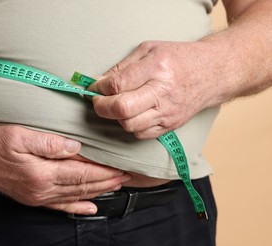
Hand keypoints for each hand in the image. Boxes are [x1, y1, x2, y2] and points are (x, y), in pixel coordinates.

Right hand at [0, 125, 128, 214]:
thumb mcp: (20, 135)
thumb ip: (50, 142)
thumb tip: (76, 147)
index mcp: (42, 173)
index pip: (81, 173)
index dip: (103, 171)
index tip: (120, 167)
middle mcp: (42, 189)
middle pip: (82, 187)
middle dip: (107, 182)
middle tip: (126, 176)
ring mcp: (38, 196)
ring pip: (75, 197)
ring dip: (98, 192)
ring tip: (116, 187)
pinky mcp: (33, 198)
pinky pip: (61, 206)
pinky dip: (78, 208)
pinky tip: (91, 208)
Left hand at [88, 41, 215, 138]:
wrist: (212, 73)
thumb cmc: (178, 58)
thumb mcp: (148, 50)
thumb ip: (121, 67)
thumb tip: (97, 82)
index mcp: (157, 67)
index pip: (118, 84)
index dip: (99, 88)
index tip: (94, 88)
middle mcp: (163, 92)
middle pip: (122, 109)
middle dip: (102, 107)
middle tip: (98, 101)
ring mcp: (168, 111)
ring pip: (129, 125)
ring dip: (116, 118)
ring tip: (116, 106)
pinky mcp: (170, 125)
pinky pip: (141, 134)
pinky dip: (130, 126)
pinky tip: (131, 114)